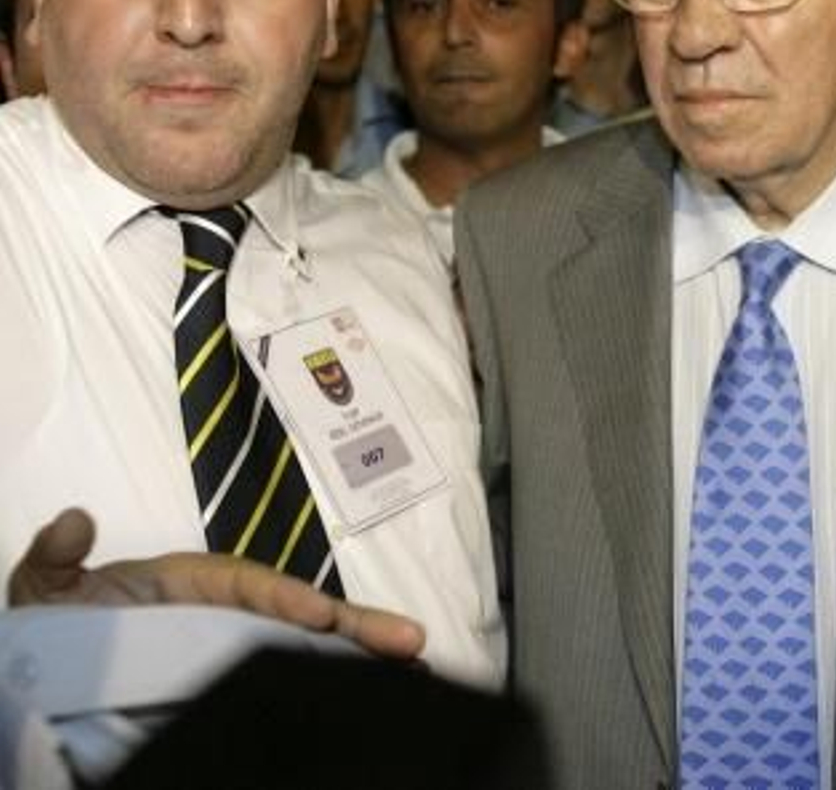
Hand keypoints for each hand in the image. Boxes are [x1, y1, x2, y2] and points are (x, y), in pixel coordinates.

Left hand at [7, 507, 425, 660]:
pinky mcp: (243, 682)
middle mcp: (232, 612)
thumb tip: (71, 519)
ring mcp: (241, 647)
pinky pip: (299, 678)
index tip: (320, 618)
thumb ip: (54, 560)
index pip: (250, 588)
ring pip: (313, 647)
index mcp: (195, 585)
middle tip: (411, 642)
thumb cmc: (59, 629)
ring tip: (415, 666)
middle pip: (303, 617)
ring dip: (364, 653)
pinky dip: (342, 678)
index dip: (287, 601)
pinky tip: (384, 689)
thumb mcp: (47, 592)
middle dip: (358, 626)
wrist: (58, 675)